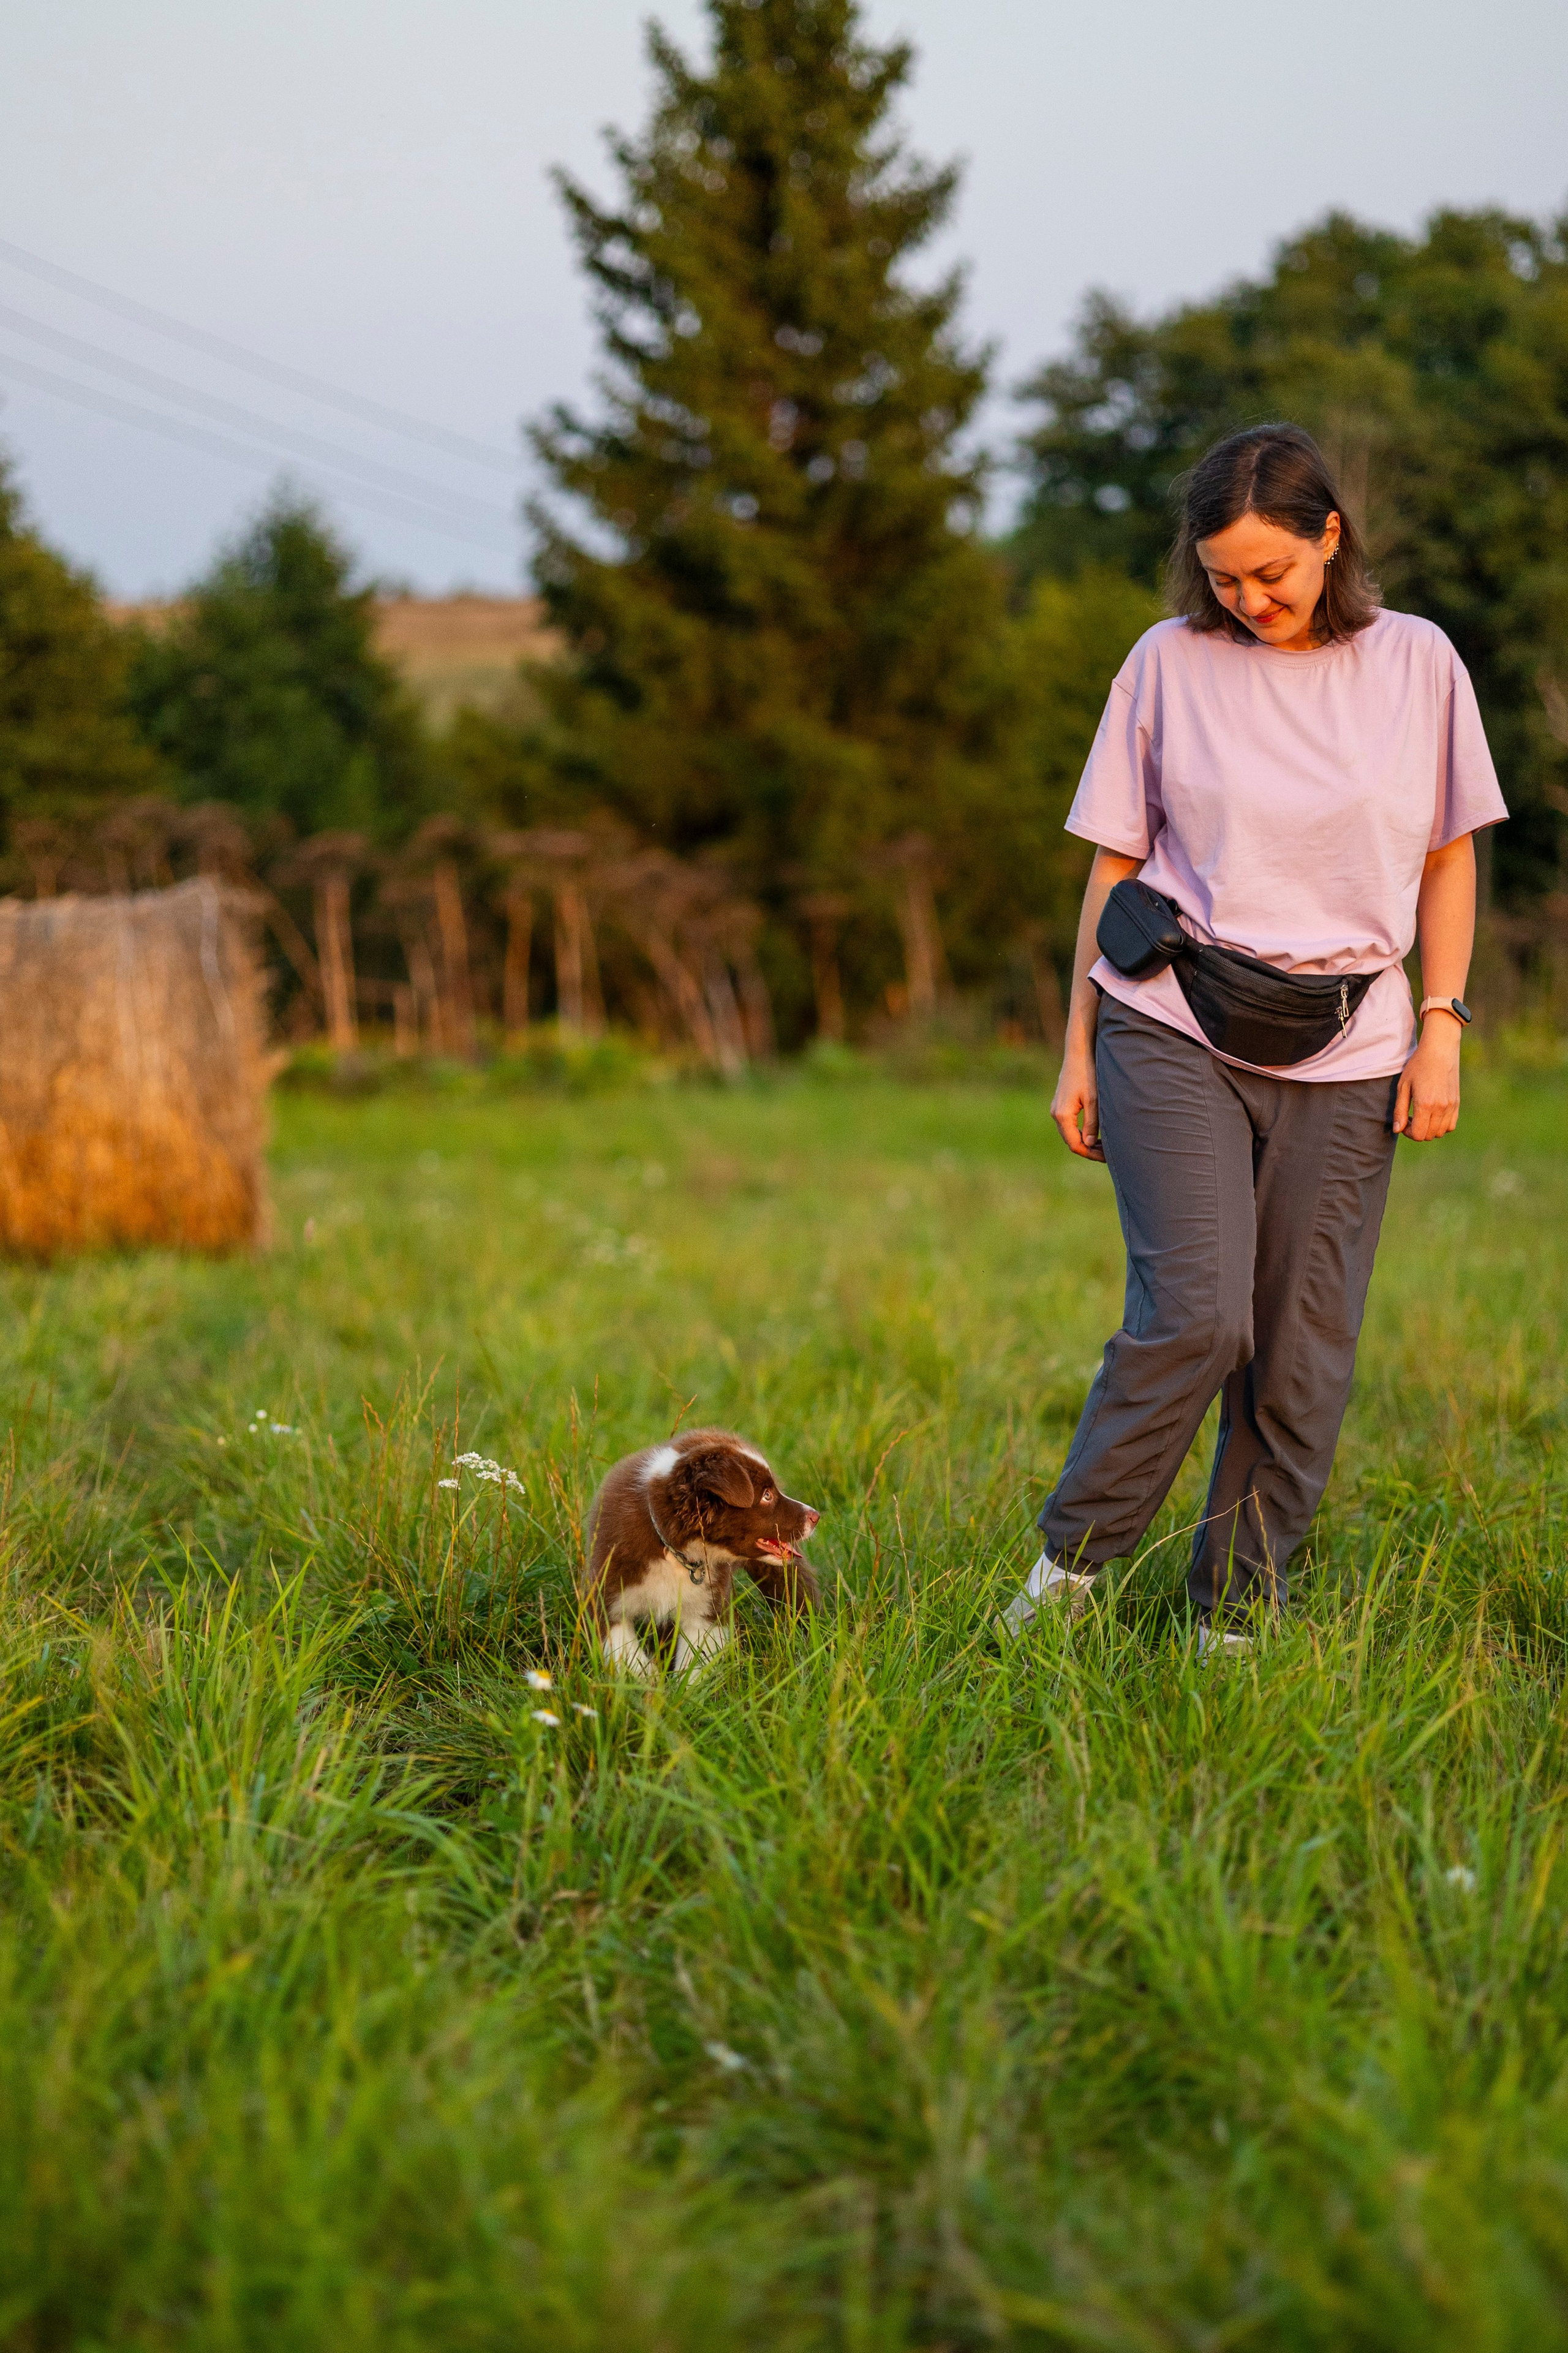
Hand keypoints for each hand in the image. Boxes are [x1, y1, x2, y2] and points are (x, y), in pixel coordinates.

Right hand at [1052, 1037, 1104, 1160]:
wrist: (1078, 1053)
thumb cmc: (1087, 1074)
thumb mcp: (1094, 1100)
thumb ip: (1091, 1124)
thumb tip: (1089, 1145)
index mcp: (1062, 1115)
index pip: (1075, 1144)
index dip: (1091, 1153)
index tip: (1107, 1156)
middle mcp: (1056, 1114)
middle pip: (1071, 1141)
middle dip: (1089, 1150)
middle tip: (1108, 1154)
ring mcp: (1056, 1109)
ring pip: (1070, 1134)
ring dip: (1086, 1142)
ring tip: (1104, 1145)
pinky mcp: (1061, 1105)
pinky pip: (1070, 1126)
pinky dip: (1082, 1133)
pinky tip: (1095, 1133)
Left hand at [1393, 1022, 1461, 1140]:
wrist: (1440, 1049)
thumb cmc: (1418, 1065)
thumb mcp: (1403, 1086)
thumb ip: (1400, 1110)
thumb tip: (1398, 1130)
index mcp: (1425, 1104)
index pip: (1419, 1135)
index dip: (1408, 1132)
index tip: (1404, 1121)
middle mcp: (1441, 1108)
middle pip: (1429, 1135)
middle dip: (1417, 1131)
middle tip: (1411, 1117)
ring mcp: (1451, 1106)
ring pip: (1440, 1132)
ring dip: (1429, 1129)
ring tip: (1422, 1115)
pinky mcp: (1457, 1102)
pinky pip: (1451, 1125)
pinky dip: (1441, 1125)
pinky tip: (1433, 1114)